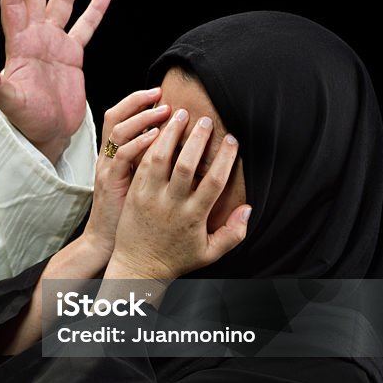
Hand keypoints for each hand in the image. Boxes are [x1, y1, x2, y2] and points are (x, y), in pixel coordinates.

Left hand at [0, 0, 112, 163]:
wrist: (46, 137)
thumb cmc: (25, 123)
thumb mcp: (8, 103)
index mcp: (18, 45)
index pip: (14, 3)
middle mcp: (34, 39)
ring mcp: (53, 45)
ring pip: (63, 4)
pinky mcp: (72, 56)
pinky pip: (85, 27)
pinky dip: (94, 9)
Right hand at [80, 88, 169, 256]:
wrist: (109, 243)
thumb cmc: (129, 216)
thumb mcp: (138, 183)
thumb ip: (151, 163)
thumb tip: (177, 144)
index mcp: (114, 155)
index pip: (119, 117)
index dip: (137, 102)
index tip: (161, 94)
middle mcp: (107, 157)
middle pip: (114, 116)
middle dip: (138, 101)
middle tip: (162, 95)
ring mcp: (107, 168)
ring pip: (118, 130)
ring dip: (142, 117)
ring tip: (164, 112)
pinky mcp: (110, 183)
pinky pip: (122, 156)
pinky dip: (138, 142)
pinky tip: (157, 137)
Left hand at [106, 108, 250, 280]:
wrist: (138, 268)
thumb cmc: (176, 259)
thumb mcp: (210, 253)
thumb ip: (233, 232)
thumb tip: (248, 208)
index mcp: (193, 217)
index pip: (213, 182)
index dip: (225, 159)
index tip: (232, 140)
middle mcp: (171, 205)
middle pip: (185, 165)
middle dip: (197, 139)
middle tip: (205, 120)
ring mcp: (150, 198)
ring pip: (160, 159)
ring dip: (170, 134)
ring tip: (179, 114)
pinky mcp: (134, 194)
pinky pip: (142, 165)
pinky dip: (150, 145)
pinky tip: (157, 130)